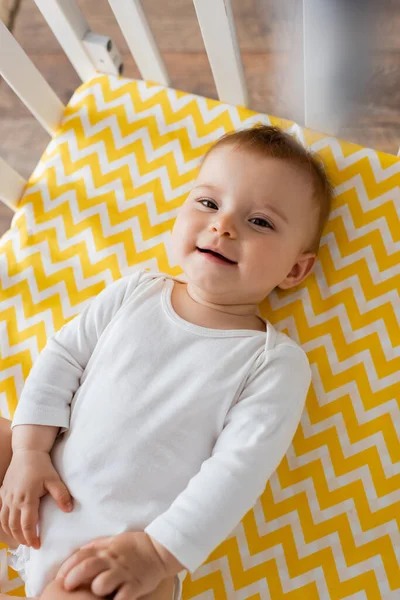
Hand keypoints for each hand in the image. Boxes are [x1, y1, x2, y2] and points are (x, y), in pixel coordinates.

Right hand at [0, 449, 72, 547]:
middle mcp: (13, 501)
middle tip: (30, 545)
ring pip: (5, 521)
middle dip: (22, 539)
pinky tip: (10, 525)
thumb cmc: (41, 465)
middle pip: (14, 527)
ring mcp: (6, 497)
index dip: (32, 538)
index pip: (27, 526)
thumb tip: (69, 510)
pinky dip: (4, 522)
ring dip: (12, 533)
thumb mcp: (54, 479)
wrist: (27, 451)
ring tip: (21, 539)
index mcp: (27, 499)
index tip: (38, 545)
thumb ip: (61, 495)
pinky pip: (1, 511)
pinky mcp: (3, 492)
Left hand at [57, 531, 182, 599]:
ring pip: (102, 583)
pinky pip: (122, 597)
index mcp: (105, 550)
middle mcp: (112, 561)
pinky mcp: (135, 585)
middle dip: (73, 578)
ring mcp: (123, 573)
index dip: (67, 566)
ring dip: (95, 590)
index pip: (80, 555)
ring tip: (94, 595)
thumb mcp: (114, 540)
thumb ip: (97, 545)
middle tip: (67, 587)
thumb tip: (80, 551)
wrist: (159, 549)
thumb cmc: (134, 546)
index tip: (59, 577)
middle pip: (87, 567)